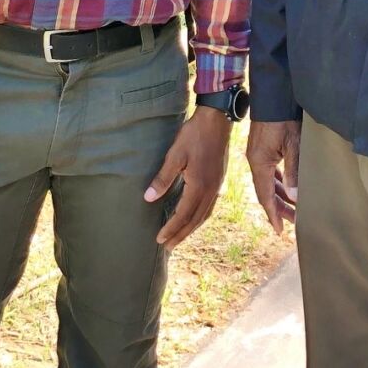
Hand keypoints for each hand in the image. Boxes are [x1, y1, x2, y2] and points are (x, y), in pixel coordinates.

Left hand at [143, 108, 231, 247]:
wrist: (217, 121)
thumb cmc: (194, 135)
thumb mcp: (175, 154)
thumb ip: (163, 178)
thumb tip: (149, 198)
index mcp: (199, 186)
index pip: (183, 215)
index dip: (171, 229)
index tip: (160, 239)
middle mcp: (210, 190)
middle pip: (195, 220)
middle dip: (181, 234)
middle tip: (167, 247)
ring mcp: (217, 186)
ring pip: (204, 214)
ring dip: (191, 228)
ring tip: (179, 237)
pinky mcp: (218, 180)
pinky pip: (209, 206)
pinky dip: (200, 217)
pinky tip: (194, 217)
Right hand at [245, 119, 299, 234]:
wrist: (272, 94)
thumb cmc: (283, 117)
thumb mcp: (292, 144)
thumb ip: (293, 171)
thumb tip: (295, 196)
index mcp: (259, 163)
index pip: (265, 196)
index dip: (273, 214)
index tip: (279, 230)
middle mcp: (256, 161)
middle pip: (266, 191)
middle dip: (279, 208)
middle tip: (293, 222)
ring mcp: (258, 154)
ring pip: (269, 181)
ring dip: (280, 195)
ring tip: (294, 207)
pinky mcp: (262, 148)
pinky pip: (270, 171)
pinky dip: (279, 182)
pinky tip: (287, 186)